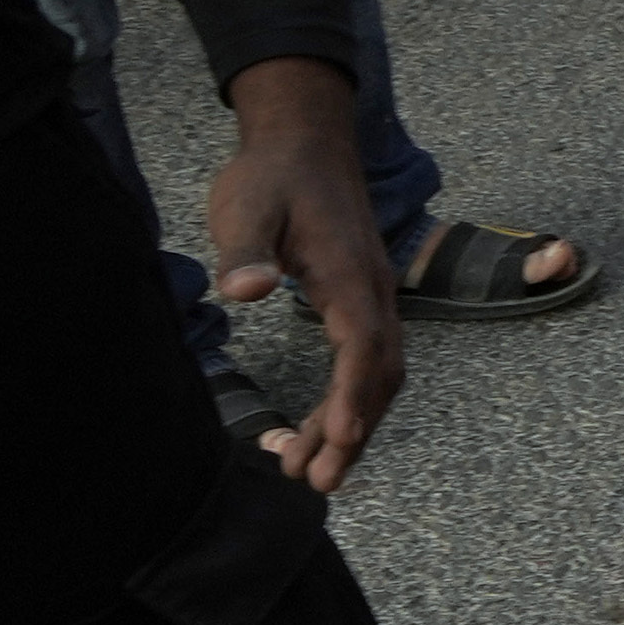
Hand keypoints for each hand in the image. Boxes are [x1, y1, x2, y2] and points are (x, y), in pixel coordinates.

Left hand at [207, 60, 397, 493]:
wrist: (305, 142)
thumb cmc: (273, 177)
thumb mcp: (247, 207)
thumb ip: (246, 250)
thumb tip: (244, 290)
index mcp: (350, 274)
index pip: (362, 345)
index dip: (352, 397)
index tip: (339, 442)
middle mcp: (374, 291)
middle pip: (379, 374)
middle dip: (353, 431)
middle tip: (316, 482)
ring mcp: (372, 296)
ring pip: (378, 372)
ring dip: (352, 422)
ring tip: (312, 470)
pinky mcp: (360, 299)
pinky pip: (367, 359)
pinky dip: (350, 400)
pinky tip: (321, 424)